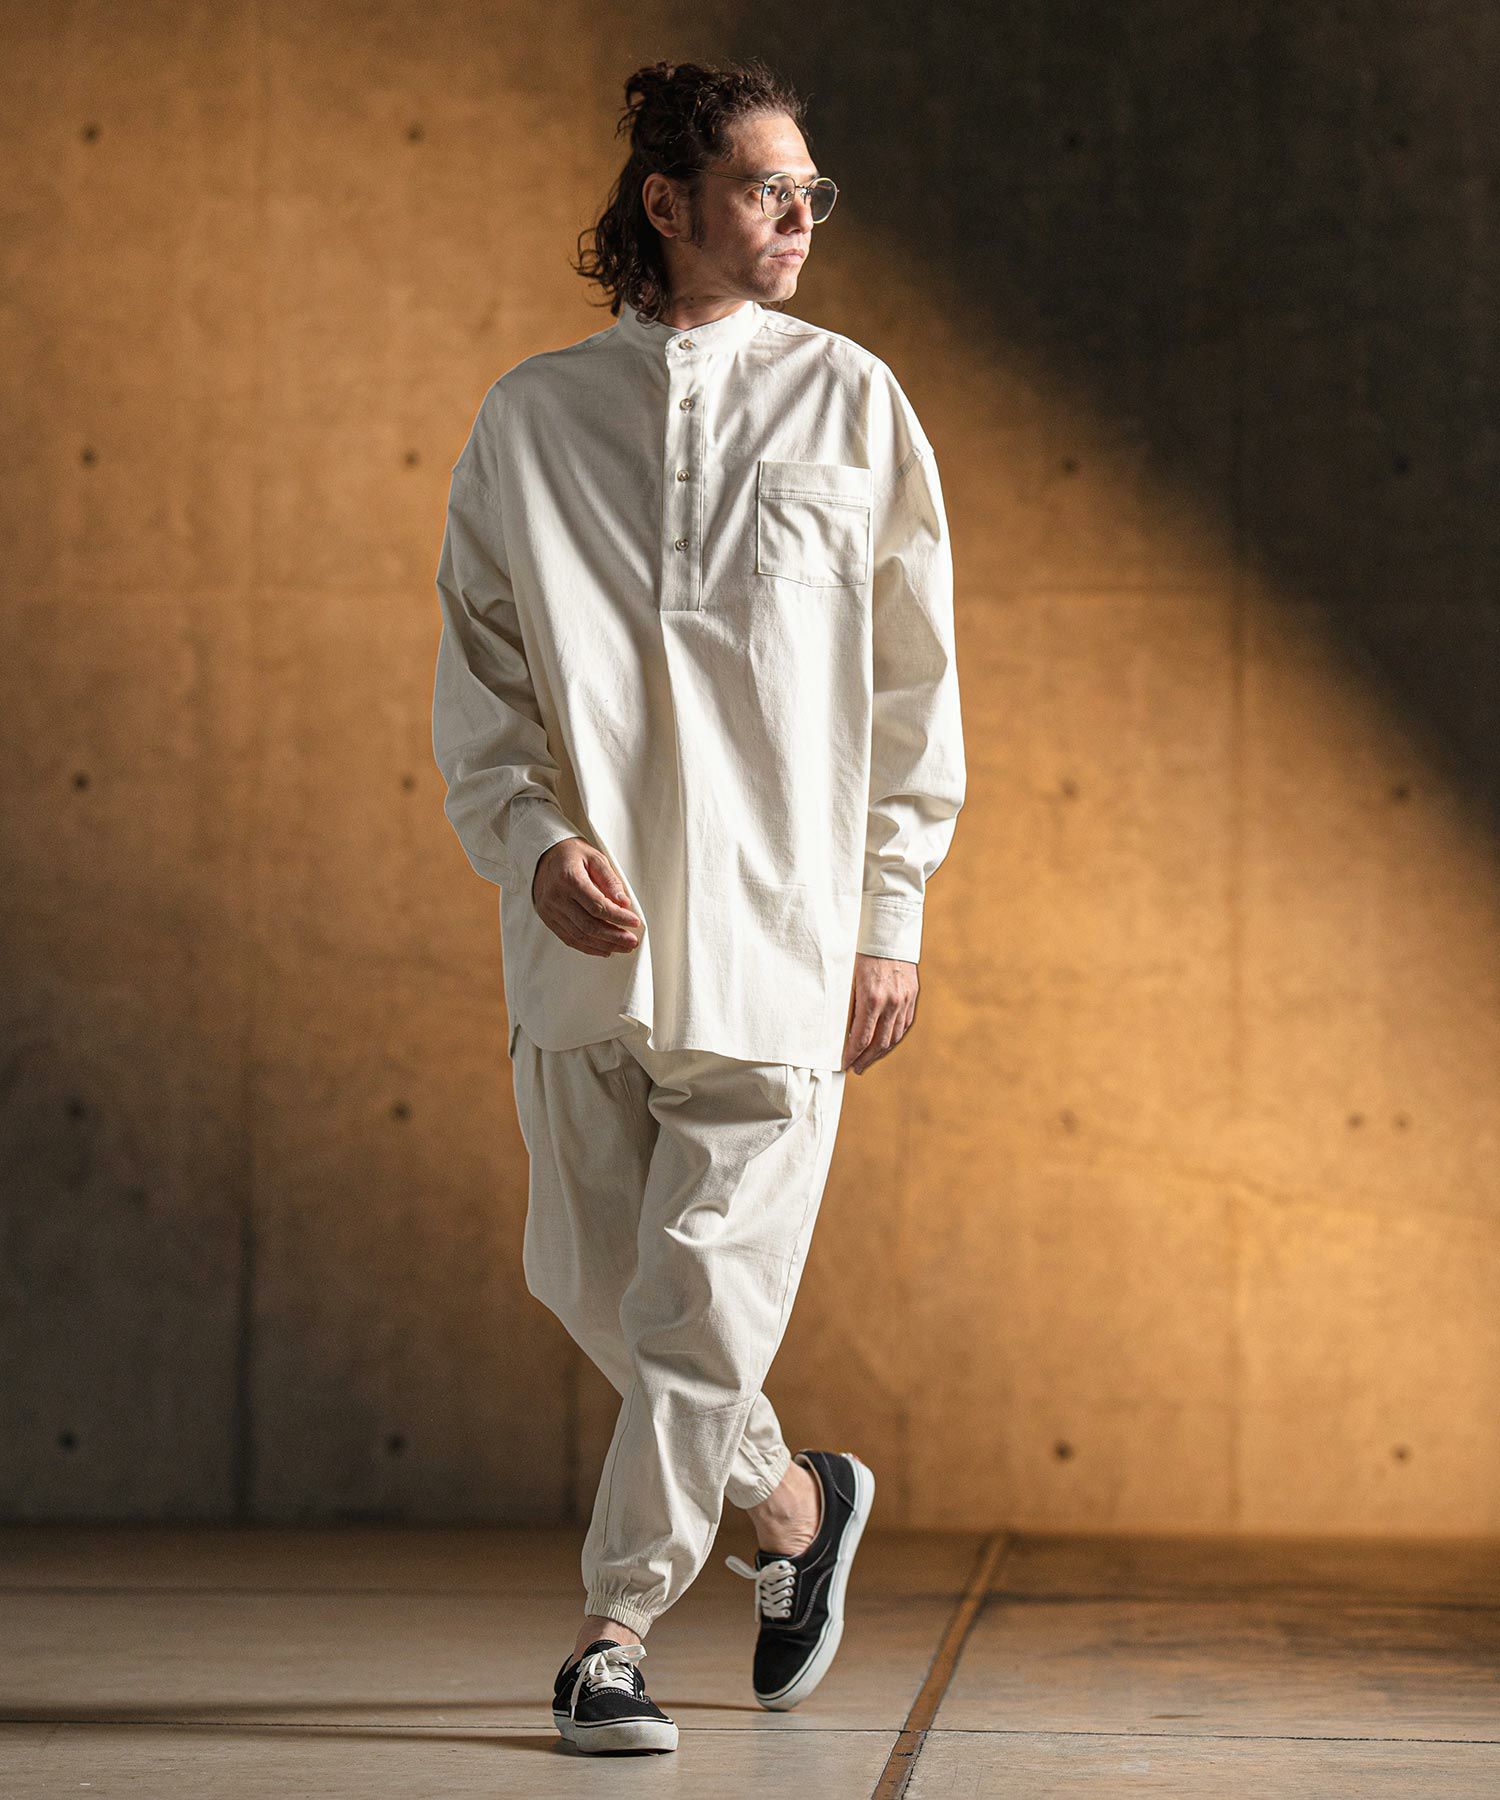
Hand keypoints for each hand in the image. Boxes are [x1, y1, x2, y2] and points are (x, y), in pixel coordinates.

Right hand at [531, 839, 642, 956]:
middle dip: (614, 936)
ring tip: (622, 947)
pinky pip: (569, 939)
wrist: (545, 856)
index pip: (597, 906)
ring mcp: (550, 910)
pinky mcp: (548, 919)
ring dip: (604, 945)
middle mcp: (556, 897)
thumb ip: (611, 880)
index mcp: (569, 879)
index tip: (635, 922)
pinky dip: (589, 947)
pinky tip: (604, 949)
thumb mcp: (595, 858)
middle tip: (632, 941)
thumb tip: (624, 904)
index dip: (618, 917)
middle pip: (589, 925)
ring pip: (580, 936)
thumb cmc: (573, 855)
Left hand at [842, 952, 917, 1073]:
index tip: (844, 1064)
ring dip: (880, 1052)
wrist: (888, 931)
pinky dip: (893, 1038)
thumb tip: (841, 1031)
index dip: (852, 1055)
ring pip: (894, 1037)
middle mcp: (891, 1002)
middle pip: (879, 1043)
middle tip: (855, 1068)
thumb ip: (847, 1005)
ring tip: (868, 1060)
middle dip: (865, 1059)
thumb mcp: (847, 977)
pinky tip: (884, 1043)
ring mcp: (904, 1000)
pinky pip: (904, 1025)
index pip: (861, 1038)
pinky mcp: (912, 996)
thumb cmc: (861, 952)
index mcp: (872, 998)